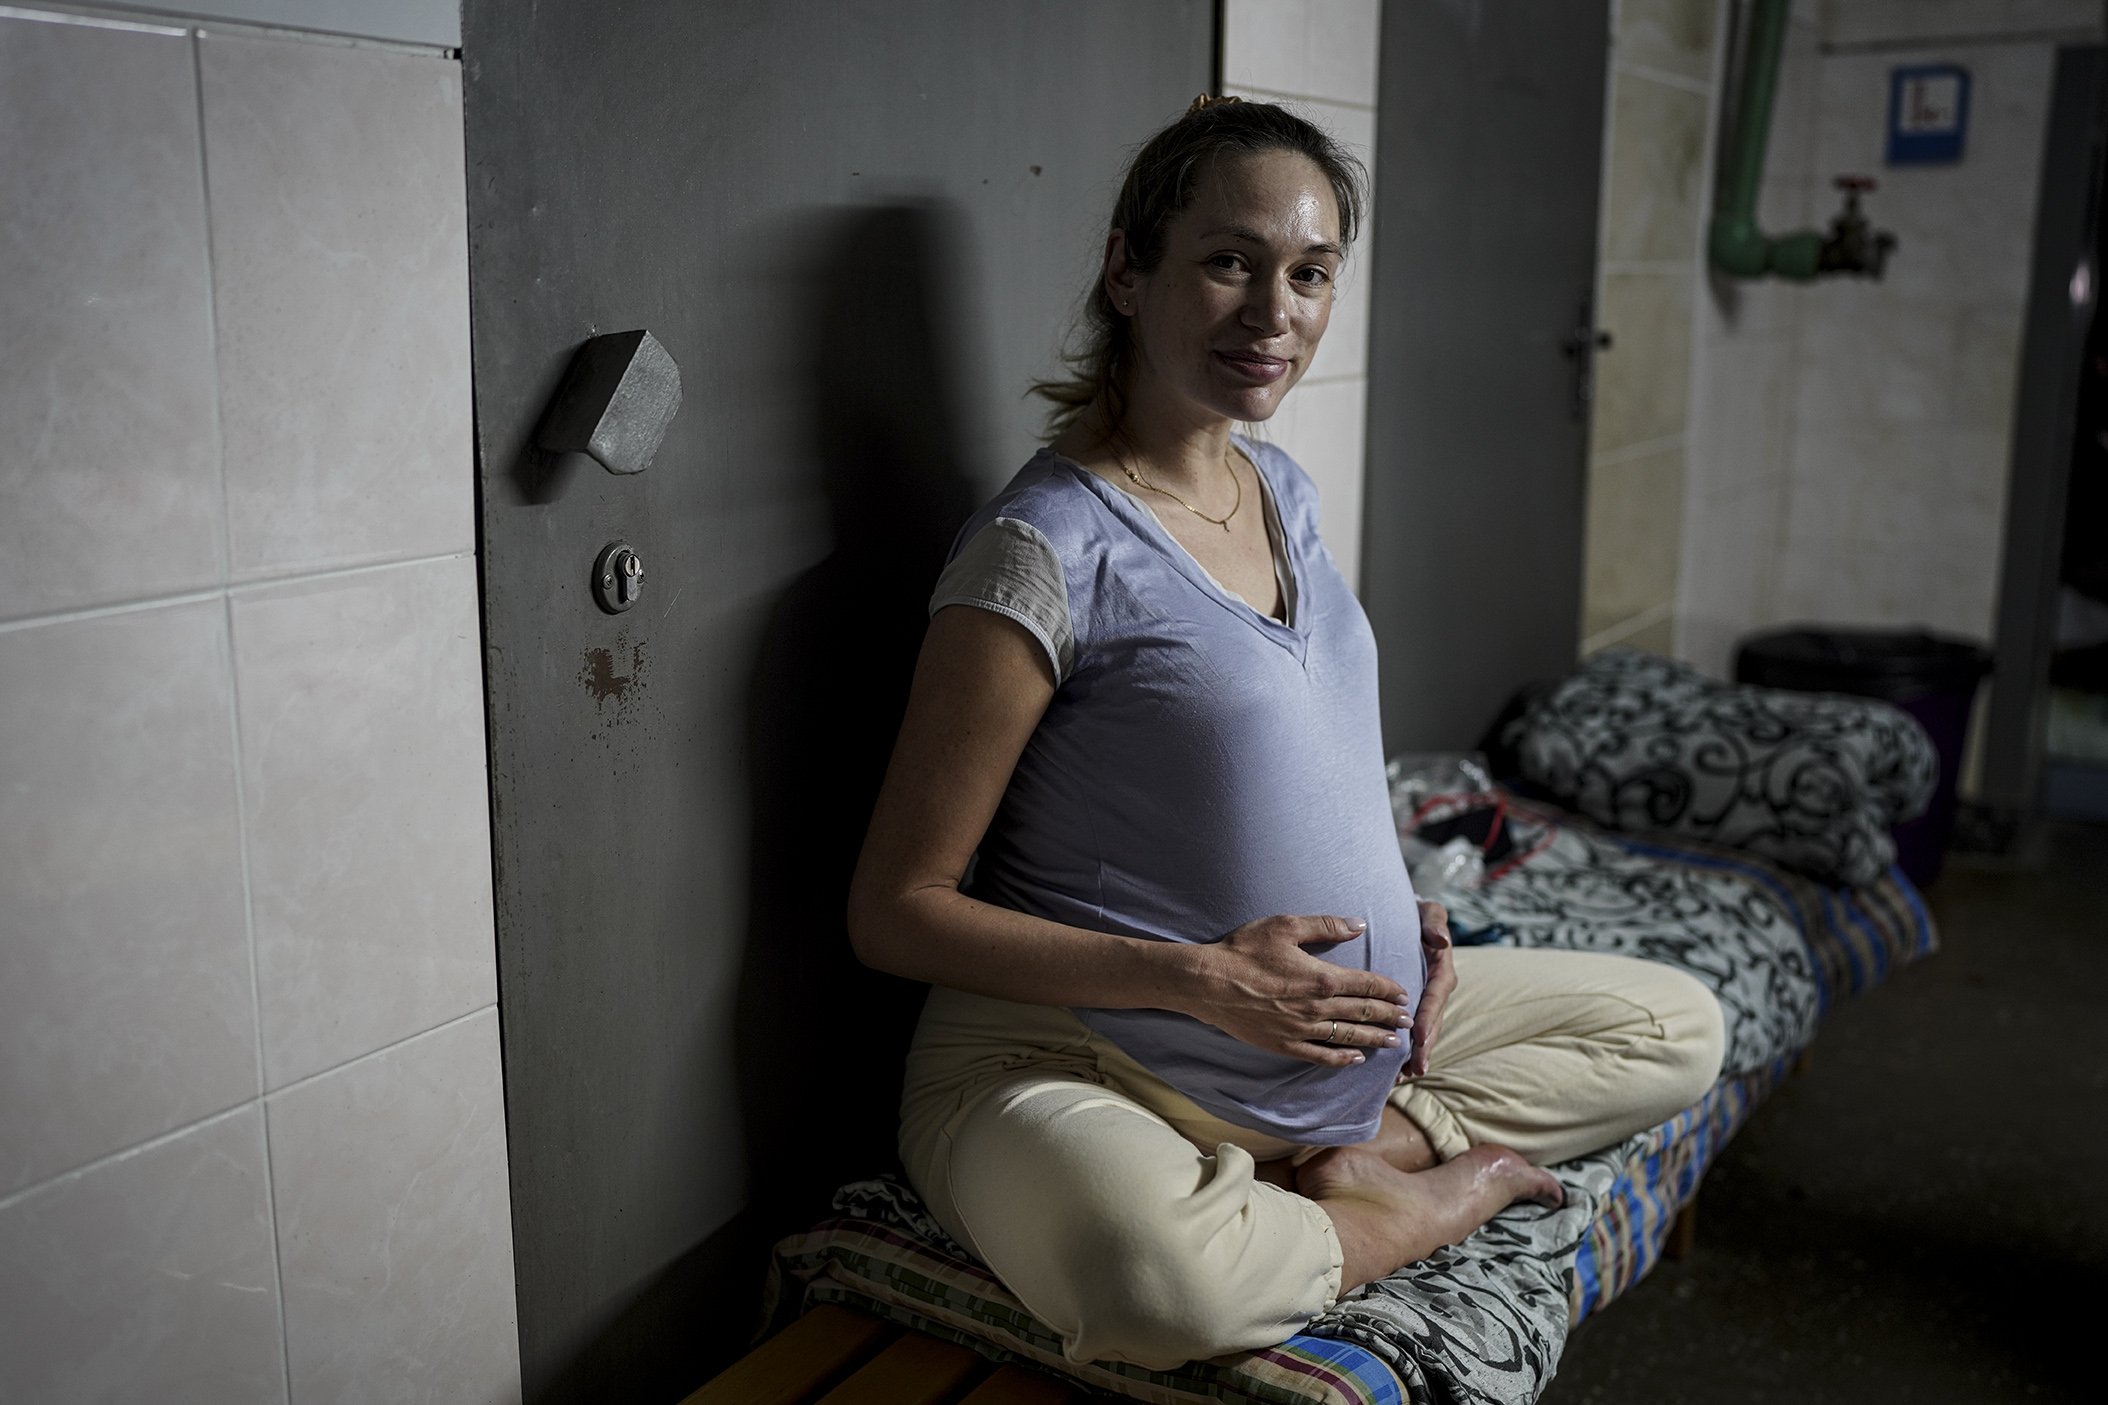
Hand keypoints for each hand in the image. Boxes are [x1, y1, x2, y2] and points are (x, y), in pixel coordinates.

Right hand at [1185, 914, 1411, 1066]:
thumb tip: (1359, 924)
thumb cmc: (1244, 950)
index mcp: (1321, 977)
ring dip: (1374, 1038)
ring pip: (1348, 1036)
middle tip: (1407, 1019)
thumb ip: (1326, 925)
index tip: (1403, 993)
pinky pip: (1321, 1056)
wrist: (1208, 983)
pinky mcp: (1285, 1044)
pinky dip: (1342, 1058)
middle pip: (1363, 1012)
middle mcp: (1317, 1007)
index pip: (1366, 984)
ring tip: (1393, 1041)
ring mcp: (1302, 1029)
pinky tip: (1356, 1058)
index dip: (1388, 989)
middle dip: (1389, 1015)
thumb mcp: (1285, 926)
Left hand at [1398, 900, 1455, 1080]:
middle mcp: (1437, 990)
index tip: (1420, 1037)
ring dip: (1416, 1055)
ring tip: (1403, 1077)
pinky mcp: (1417, 1006)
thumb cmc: (1419, 914)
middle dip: (1425, 1046)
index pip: (1436, 997)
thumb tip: (1440, 940)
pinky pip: (1414, 1030)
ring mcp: (1428, 1000)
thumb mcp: (1430, 912)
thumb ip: (1435, 923)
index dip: (1428, 1017)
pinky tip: (1396, 1072)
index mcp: (1441, 971)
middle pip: (1432, 1022)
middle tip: (1415, 1069)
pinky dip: (1408, 1050)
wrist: (1412, 918)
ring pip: (1424, 1031)